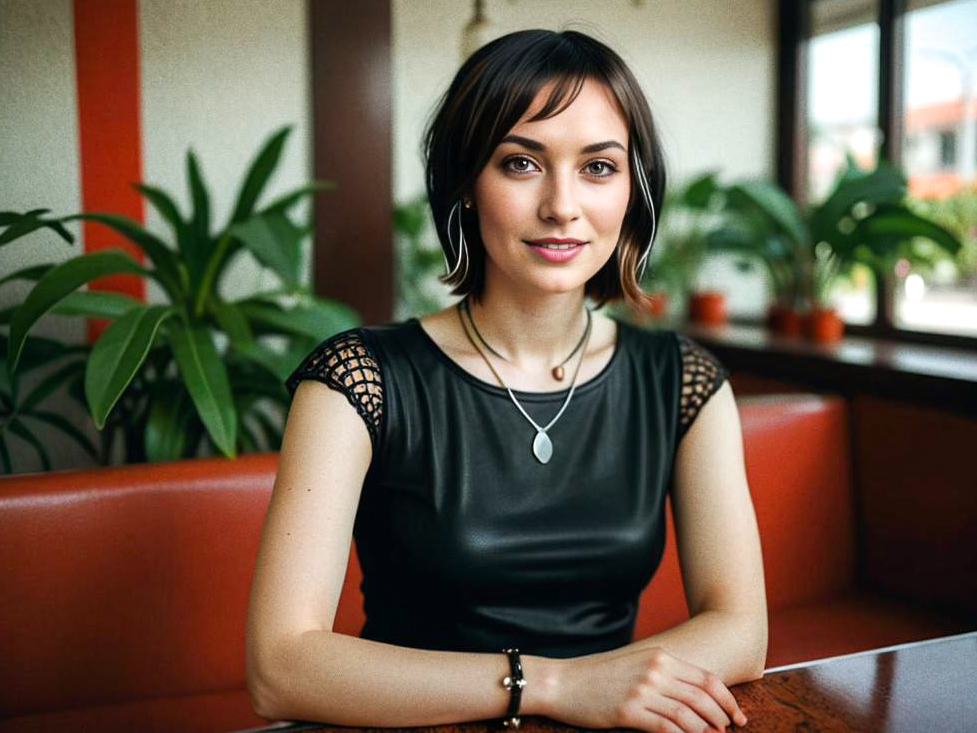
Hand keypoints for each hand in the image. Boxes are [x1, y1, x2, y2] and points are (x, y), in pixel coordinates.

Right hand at [546, 645, 747, 731]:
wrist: (562, 681)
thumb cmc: (597, 677)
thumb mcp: (634, 665)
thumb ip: (662, 674)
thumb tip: (691, 695)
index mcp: (659, 656)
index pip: (706, 678)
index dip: (726, 699)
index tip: (737, 714)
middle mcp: (655, 670)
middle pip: (703, 696)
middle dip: (723, 716)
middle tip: (731, 730)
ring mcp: (642, 690)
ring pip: (689, 714)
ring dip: (707, 731)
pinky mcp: (628, 710)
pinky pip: (667, 728)